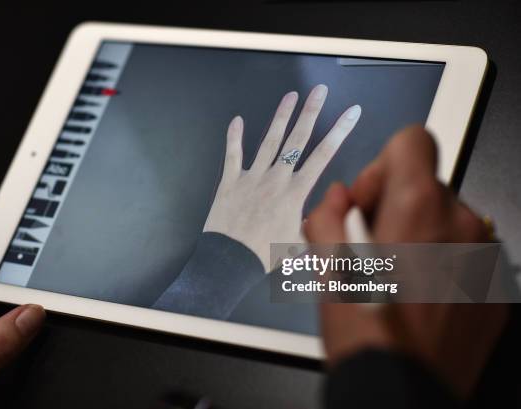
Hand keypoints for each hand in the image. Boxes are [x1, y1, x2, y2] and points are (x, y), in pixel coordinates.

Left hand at [204, 85, 361, 269]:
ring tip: (290, 96)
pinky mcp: (230, 182)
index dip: (339, 132)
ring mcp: (252, 178)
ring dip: (280, 116)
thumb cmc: (264, 256)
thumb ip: (311, 227)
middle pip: (298, 139)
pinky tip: (237, 121)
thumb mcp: (298, 244)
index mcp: (295, 194)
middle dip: (311, 112)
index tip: (350, 114)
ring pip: (269, 141)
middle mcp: (276, 180)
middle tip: (320, 91)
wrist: (230, 261)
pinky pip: (232, 155)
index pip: (323, 156)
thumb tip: (322, 220)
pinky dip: (234, 137)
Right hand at [304, 126, 507, 397]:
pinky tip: (418, 295)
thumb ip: (326, 216)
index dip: (380, 167)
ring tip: (393, 276)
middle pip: (425, 184)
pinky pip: (466, 252)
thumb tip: (338, 198)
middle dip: (393, 206)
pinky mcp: (495, 285)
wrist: (402, 391)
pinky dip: (441, 262)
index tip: (364, 204)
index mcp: (417, 207)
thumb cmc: (365, 331)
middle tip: (368, 247)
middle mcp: (460, 222)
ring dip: (418, 234)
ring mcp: (484, 255)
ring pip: (445, 219)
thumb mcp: (326, 266)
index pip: (411, 141)